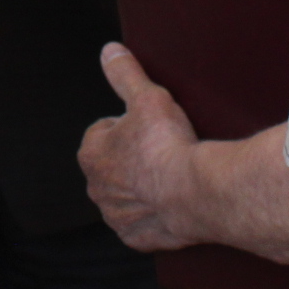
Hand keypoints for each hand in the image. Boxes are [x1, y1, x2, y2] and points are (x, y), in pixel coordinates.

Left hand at [82, 45, 288, 267]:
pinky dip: (156, 215)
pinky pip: (143, 225)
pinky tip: (174, 203)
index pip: (102, 132)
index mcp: (91, 154)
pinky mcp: (139, 238)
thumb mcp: (147, 96)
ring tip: (171, 174)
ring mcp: (117, 217)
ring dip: (144, 187)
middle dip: (133, 158)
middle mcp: (97, 189)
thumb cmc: (168, 144)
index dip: (127, 125)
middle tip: (162, 148)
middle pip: (114, 166)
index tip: (148, 125)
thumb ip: (125, 73)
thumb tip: (109, 51)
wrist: (196, 192)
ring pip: (127, 196)